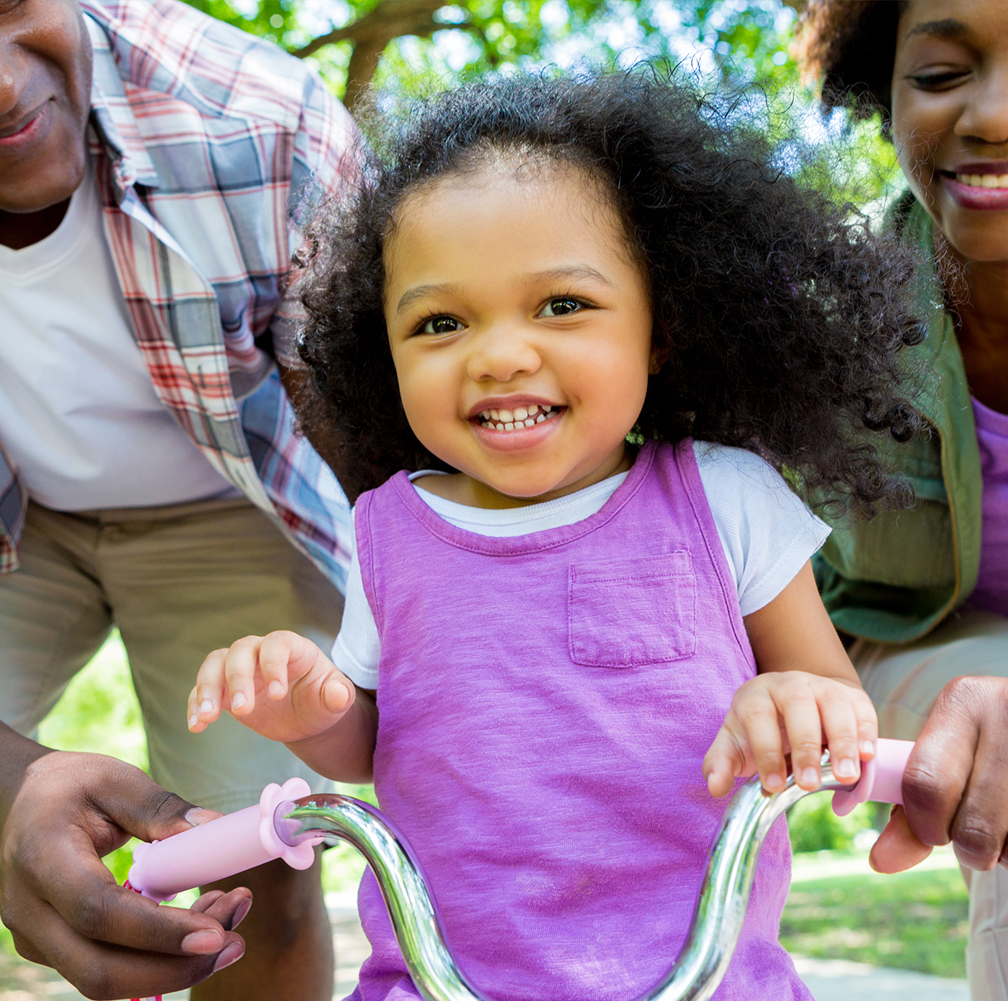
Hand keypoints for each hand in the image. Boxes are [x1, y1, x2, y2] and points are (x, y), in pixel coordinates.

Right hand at [0, 749, 248, 998]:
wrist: (20, 802)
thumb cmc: (71, 786)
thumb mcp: (116, 780)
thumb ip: (162, 808)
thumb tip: (215, 830)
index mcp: (43, 859)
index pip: (98, 912)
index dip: (158, 930)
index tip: (215, 933)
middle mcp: (29, 910)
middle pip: (99, 969)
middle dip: (174, 968)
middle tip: (235, 942)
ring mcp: (36, 938)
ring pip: (104, 979)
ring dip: (173, 966)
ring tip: (229, 924)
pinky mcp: (54, 949)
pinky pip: (107, 968)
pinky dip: (157, 959)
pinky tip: (200, 925)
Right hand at [189, 630, 354, 744]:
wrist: (306, 717)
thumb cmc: (322, 701)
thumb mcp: (336, 700)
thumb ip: (338, 696)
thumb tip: (339, 695)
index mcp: (292, 647)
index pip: (277, 644)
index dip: (274, 665)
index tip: (277, 694)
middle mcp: (261, 652)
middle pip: (240, 651)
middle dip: (238, 679)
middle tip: (242, 710)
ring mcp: (240, 668)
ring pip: (214, 664)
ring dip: (207, 688)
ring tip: (206, 718)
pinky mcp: (223, 689)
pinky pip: (202, 689)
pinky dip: (196, 705)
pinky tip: (196, 727)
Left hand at [703, 671, 877, 796]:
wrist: (791, 709)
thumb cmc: (760, 731)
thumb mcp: (735, 745)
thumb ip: (721, 764)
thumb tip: (715, 786)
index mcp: (755, 694)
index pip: (758, 716)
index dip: (766, 752)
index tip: (772, 787)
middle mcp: (788, 683)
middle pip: (798, 704)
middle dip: (805, 746)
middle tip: (809, 785)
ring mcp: (821, 685)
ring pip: (833, 702)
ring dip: (842, 740)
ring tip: (845, 776)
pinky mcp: (849, 694)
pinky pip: (861, 706)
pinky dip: (866, 730)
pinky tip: (867, 757)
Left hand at [870, 675, 1007, 873]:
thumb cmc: (980, 751)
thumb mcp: (944, 759)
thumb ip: (909, 809)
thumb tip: (881, 860)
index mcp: (963, 701)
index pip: (926, 784)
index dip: (925, 825)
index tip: (931, 831)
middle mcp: (1007, 715)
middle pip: (973, 825)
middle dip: (967, 847)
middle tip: (970, 835)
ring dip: (1001, 851)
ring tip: (1002, 823)